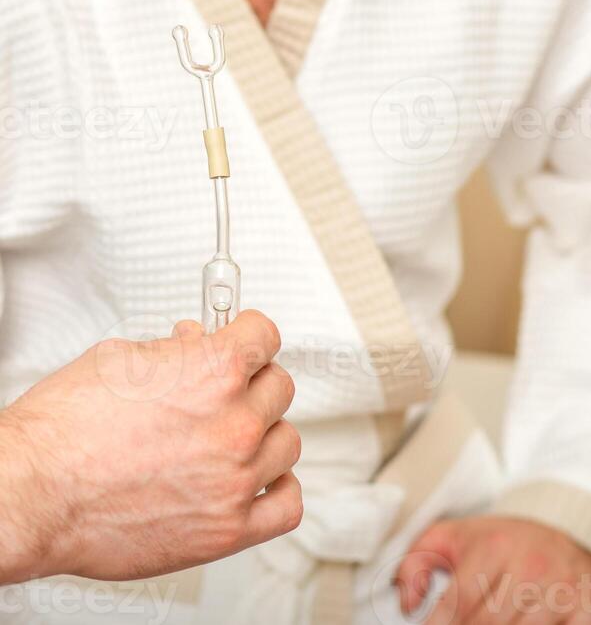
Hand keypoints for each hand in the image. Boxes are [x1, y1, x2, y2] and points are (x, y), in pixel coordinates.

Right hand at [0, 311, 301, 583]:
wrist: (32, 494)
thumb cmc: (64, 432)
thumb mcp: (120, 359)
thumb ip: (173, 350)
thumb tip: (194, 343)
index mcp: (213, 372)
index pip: (266, 335)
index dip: (249, 333)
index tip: (245, 341)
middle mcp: (233, 423)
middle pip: (280, 386)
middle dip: (252, 380)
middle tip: (228, 388)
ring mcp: (235, 478)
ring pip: (286, 441)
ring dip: (264, 432)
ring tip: (235, 434)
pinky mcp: (227, 529)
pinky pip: (286, 505)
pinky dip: (279, 489)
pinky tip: (260, 480)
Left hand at [396, 516, 590, 624]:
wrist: (564, 531)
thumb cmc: (500, 542)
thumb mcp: (452, 538)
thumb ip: (416, 563)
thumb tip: (407, 604)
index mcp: (495, 546)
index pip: (460, 601)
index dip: (440, 624)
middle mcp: (531, 565)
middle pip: (487, 624)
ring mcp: (563, 589)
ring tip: (486, 623)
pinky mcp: (590, 609)